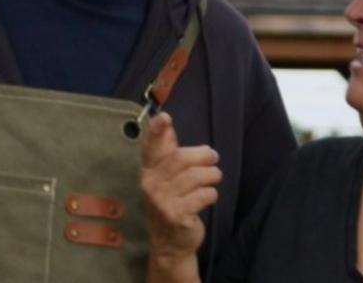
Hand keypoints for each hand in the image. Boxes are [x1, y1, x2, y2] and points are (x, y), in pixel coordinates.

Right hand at [140, 111, 220, 280]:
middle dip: (203, 156)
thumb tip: (165, 120)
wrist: (170, 244)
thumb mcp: (165, 176)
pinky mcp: (177, 215)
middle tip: (214, 158)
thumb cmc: (171, 202)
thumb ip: (166, 149)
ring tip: (214, 178)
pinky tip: (209, 196)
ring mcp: (162, 201)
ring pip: (195, 177)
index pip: (150, 148)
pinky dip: (211, 193)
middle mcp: (151, 185)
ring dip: (211, 175)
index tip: (164, 117)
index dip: (156, 132)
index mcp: (148, 171)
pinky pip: (203, 195)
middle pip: (181, 159)